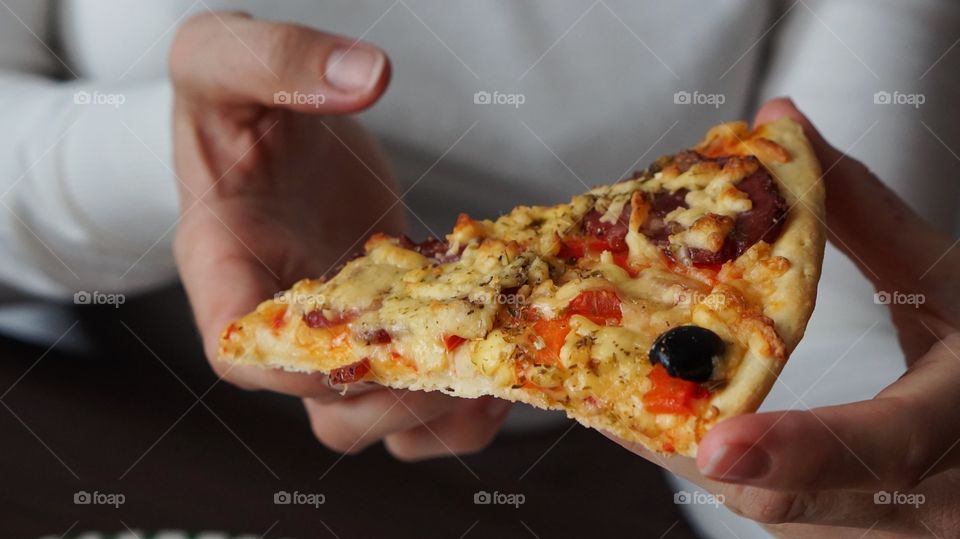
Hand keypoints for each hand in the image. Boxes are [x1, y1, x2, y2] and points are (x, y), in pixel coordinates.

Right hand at [170, 12, 510, 458]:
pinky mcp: (384, 323)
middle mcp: (282, 318)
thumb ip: (277, 59)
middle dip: (392, 405)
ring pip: (377, 420)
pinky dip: (459, 401)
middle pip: (324, 410)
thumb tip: (366, 75)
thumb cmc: (229, 99)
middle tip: (456, 361)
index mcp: (224, 267)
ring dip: (436, 420)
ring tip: (493, 383)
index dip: (299, 371)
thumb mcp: (221, 58)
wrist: (269, 121)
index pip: (243, 352)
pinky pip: (415, 392)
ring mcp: (338, 330)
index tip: (365, 346)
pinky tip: (500, 362)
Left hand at [614, 98, 959, 537]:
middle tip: (602, 385)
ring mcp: (879, 533)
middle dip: (688, 442)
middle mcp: (921, 506)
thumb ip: (863, 208)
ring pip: (761, 511)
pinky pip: (762, 509)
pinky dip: (707, 462)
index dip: (799, 450)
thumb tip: (784, 122)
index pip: (881, 450)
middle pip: (787, 500)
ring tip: (612, 390)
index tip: (717, 444)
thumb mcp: (944, 276)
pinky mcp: (842, 534)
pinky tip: (668, 413)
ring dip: (683, 451)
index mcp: (958, 422)